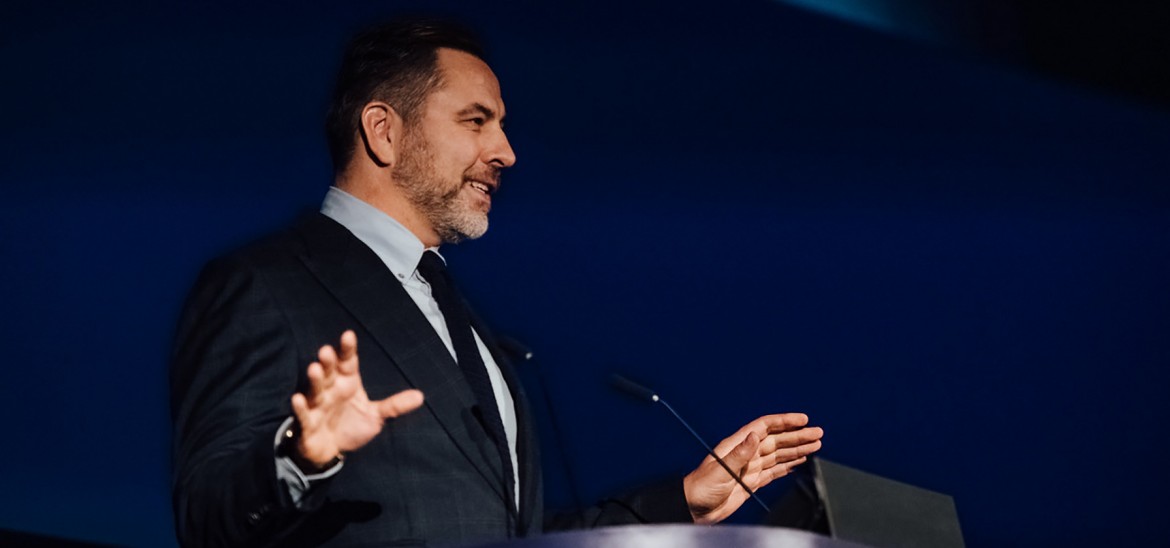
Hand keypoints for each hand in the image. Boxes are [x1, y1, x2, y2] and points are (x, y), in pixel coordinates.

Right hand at [290, 330, 423, 467]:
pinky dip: (300, 407)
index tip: (348, 335)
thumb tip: (421, 396)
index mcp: (347, 383)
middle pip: (329, 372)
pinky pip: (304, 414)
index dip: (347, 349)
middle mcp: (331, 390)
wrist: (330, 451)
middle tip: (327, 351)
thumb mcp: (375, 416)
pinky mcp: (308, 423)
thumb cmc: (350, 427)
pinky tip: (298, 398)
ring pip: (316, 389)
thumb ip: (394, 405)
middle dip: (328, 362)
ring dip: (315, 380)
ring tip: (314, 368)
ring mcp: (318, 405)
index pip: (348, 362)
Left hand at [682, 413, 822, 523]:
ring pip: (779, 454)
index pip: (765, 427)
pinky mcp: (752, 482)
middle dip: (798, 436)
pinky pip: (774, 470)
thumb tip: (755, 436)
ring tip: (815, 444)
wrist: (694, 508)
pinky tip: (799, 461)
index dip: (784, 422)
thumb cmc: (700, 487)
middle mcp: (746, 454)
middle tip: (818, 433)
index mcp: (737, 445)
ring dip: (797, 449)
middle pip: (777, 440)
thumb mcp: (720, 469)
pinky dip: (788, 465)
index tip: (802, 420)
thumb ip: (739, 454)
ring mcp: (750, 467)